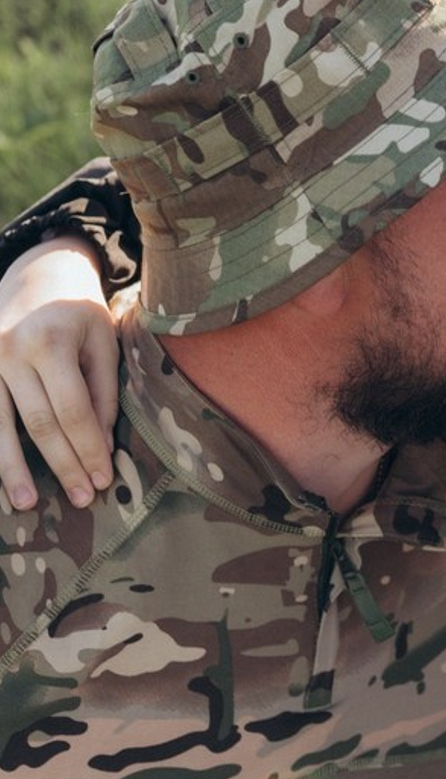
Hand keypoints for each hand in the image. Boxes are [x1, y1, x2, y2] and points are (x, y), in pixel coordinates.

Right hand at [0, 236, 117, 508]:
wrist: (38, 274)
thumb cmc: (79, 313)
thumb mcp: (103, 341)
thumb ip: (103, 392)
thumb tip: (101, 444)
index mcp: (49, 341)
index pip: (73, 411)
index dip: (88, 449)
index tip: (103, 481)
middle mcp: (8, 350)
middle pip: (38, 423)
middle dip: (61, 465)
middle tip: (80, 500)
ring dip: (11, 469)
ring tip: (26, 505)